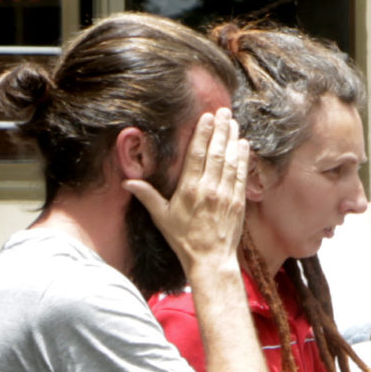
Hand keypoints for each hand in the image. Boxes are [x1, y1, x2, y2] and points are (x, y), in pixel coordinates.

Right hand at [126, 108, 248, 275]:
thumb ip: (147, 196)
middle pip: (216, 153)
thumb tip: (127, 183)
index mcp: (189, 189)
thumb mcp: (161, 217)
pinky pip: (241, 175)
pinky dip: (243, 159)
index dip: (202, 134)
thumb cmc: (183, 239)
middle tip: (223, 111)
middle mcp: (209, 189)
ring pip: (230, 161)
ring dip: (232, 140)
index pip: (197, 155)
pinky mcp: (238, 203)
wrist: (210, 260)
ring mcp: (226, 195)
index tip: (207, 117)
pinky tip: (244, 145)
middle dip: (220, 130)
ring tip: (233, 122)